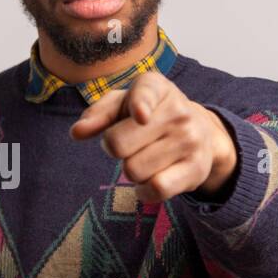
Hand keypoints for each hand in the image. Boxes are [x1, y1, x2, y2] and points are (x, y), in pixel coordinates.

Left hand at [69, 70, 237, 203]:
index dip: (140, 106)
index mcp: (156, 87)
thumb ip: (97, 115)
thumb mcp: (122, 105)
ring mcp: (190, 140)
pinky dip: (144, 191)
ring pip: (133, 171)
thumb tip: (76, 132)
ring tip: (145, 157)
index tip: (141, 116)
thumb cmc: (147, 116)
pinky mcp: (196, 169)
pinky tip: (151, 178)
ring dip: (131, 170)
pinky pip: (156, 190)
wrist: (200, 132)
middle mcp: (178, 111)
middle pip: (118, 144)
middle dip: (115, 148)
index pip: (145, 95)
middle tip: (130, 143)